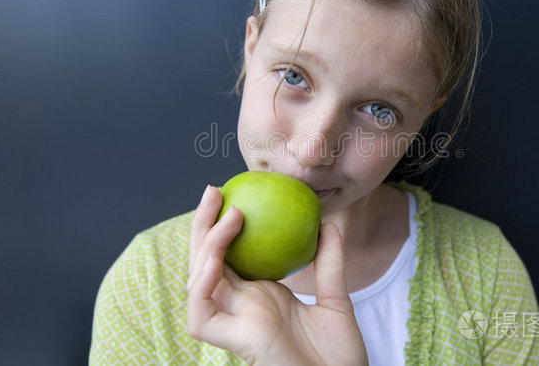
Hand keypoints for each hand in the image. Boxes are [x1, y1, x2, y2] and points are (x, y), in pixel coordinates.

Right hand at [187, 185, 367, 365]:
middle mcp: (242, 308)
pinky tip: (214, 262)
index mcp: (260, 297)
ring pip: (198, 282)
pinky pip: (201, 314)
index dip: (223, 226)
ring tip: (226, 215)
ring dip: (206, 246)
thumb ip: (330, 265)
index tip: (234, 192)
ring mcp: (235, 324)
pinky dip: (201, 286)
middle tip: (213, 190)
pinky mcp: (234, 343)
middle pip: (207, 261)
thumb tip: (329, 224)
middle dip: (204, 225)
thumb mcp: (337, 301)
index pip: (230, 256)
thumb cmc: (339, 356)